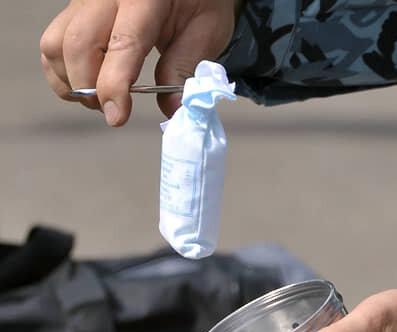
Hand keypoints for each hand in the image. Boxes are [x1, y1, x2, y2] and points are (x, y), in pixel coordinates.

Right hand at [40, 0, 241, 125]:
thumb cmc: (196, 2)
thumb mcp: (206, 31)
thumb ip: (185, 68)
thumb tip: (172, 109)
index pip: (122, 44)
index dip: (114, 85)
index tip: (116, 117)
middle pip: (79, 46)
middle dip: (91, 89)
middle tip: (113, 111)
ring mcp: (84, 1)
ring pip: (56, 46)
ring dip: (73, 82)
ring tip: (102, 98)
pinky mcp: (73, 10)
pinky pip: (52, 43)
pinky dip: (62, 72)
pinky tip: (88, 84)